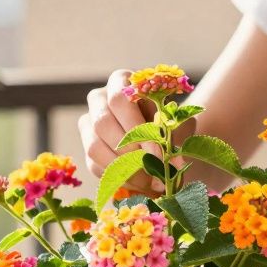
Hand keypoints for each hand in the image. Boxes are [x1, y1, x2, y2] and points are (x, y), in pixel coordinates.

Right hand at [78, 69, 193, 193]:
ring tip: (151, 181)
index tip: (158, 153)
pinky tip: (142, 184)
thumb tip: (174, 164)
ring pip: (94, 146)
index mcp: (121, 82)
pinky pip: (95, 166)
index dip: (137, 127)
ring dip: (124, 168)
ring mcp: (89, 124)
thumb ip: (176, 138)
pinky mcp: (87, 149)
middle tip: (154, 171)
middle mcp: (99, 99)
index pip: (119, 98)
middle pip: (102, 122)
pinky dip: (120, 178)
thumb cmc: (171, 125)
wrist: (163, 139)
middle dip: (130, 151)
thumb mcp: (178, 125)